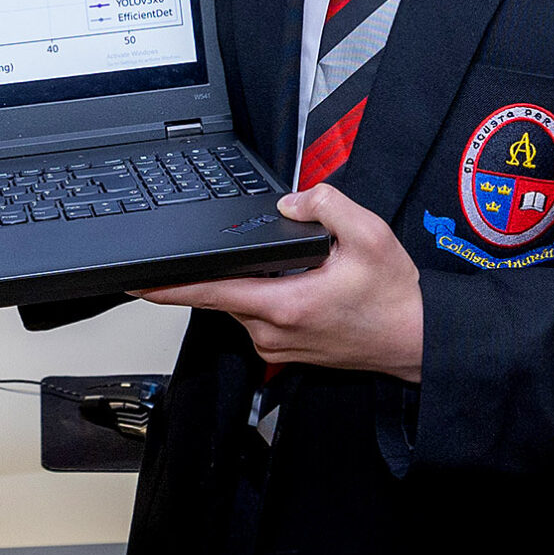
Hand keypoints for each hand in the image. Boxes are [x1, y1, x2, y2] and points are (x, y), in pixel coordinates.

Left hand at [132, 183, 423, 381]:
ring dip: (254, 282)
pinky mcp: (284, 352)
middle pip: (224, 292)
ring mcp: (276, 345)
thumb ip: (326, 205)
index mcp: (285, 304)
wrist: (417, 340)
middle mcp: (272, 331)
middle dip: (231, 266)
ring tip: (301, 271)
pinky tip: (301, 287)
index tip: (136, 281)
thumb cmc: (395, 298)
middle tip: (272, 255)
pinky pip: (258, 317)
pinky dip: (267, 296)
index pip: (209, 291)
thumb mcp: (369, 235)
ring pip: (241, 304)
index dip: (167, 286)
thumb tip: (291, 202)